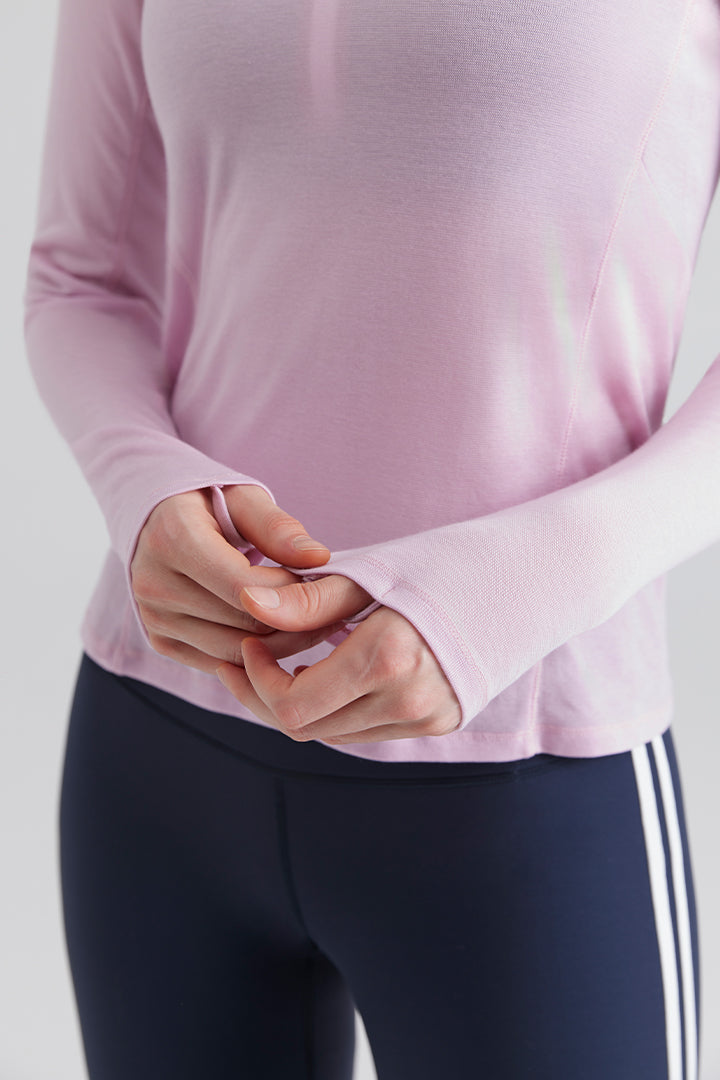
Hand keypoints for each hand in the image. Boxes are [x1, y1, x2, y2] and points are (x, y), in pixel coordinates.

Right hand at [130, 485, 347, 673]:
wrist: (154, 519)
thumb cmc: (208, 502)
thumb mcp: (243, 498)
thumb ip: (278, 528)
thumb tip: (318, 559)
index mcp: (172, 538)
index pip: (245, 587)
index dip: (292, 590)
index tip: (320, 579)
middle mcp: (154, 584)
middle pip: (244, 623)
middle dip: (295, 618)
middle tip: (329, 605)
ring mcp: (154, 618)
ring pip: (236, 653)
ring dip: (282, 642)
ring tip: (311, 619)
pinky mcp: (160, 641)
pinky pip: (220, 663)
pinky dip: (256, 656)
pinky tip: (279, 632)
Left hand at [215, 576, 462, 742]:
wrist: (527, 582)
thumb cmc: (446, 563)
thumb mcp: (374, 573)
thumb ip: (309, 599)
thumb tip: (247, 602)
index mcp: (386, 658)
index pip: (292, 705)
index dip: (257, 681)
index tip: (249, 642)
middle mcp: (407, 701)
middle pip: (307, 728)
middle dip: (266, 695)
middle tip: (247, 657)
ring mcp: (426, 719)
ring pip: (333, 734)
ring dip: (300, 704)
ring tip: (284, 663)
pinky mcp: (439, 723)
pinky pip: (365, 729)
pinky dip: (336, 707)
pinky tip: (327, 672)